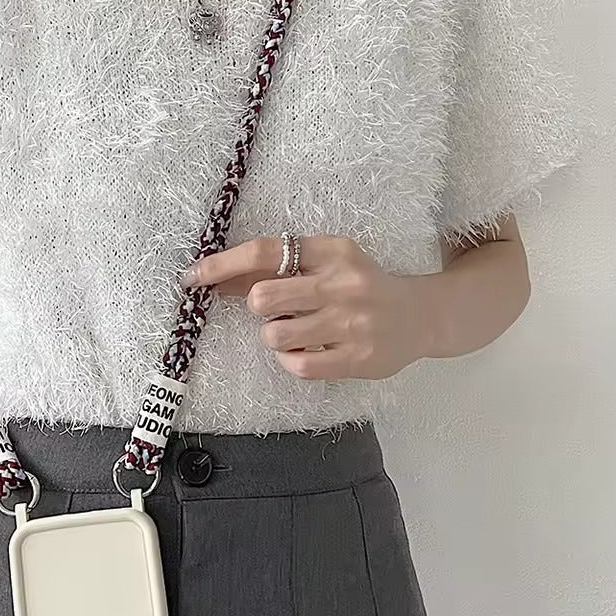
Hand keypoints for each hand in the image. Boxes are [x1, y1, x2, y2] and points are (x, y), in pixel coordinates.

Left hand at [180, 234, 430, 380]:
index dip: (221, 265)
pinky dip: (292, 359)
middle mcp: (342, 282)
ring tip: (298, 332)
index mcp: (331, 250)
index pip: (264, 252)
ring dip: (275, 336)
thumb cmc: (361, 287)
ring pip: (274, 335)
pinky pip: (297, 365)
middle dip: (258, 306)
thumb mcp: (325, 265)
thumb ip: (277, 271)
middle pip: (262, 297)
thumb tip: (216, 278)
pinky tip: (310, 350)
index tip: (193, 278)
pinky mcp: (356, 357)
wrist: (422, 316)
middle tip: (277, 310)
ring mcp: (351, 322)